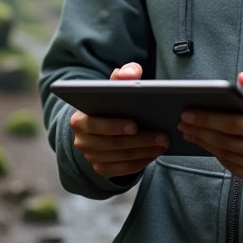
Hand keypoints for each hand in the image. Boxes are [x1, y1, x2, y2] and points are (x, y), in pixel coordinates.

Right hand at [69, 62, 168, 177]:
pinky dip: (141, 162)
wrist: (100, 126)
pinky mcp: (102, 169)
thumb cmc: (109, 103)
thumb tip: (131, 73)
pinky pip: (124, 169)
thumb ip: (123, 75)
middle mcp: (82, 141)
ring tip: (164, 143)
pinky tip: (155, 153)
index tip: (135, 125)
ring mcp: (91, 157)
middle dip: (140, 140)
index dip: (114, 126)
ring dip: (145, 151)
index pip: (95, 124)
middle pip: (113, 143)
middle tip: (163, 136)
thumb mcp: (112, 87)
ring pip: (121, 157)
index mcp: (79, 120)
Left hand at [177, 72, 242, 189]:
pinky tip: (209, 144)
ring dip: (205, 143)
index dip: (207, 118)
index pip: (232, 124)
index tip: (189, 112)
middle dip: (200, 130)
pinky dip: (219, 155)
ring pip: (225, 155)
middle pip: (224, 141)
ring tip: (190, 132)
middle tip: (182, 121)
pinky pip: (233, 167)